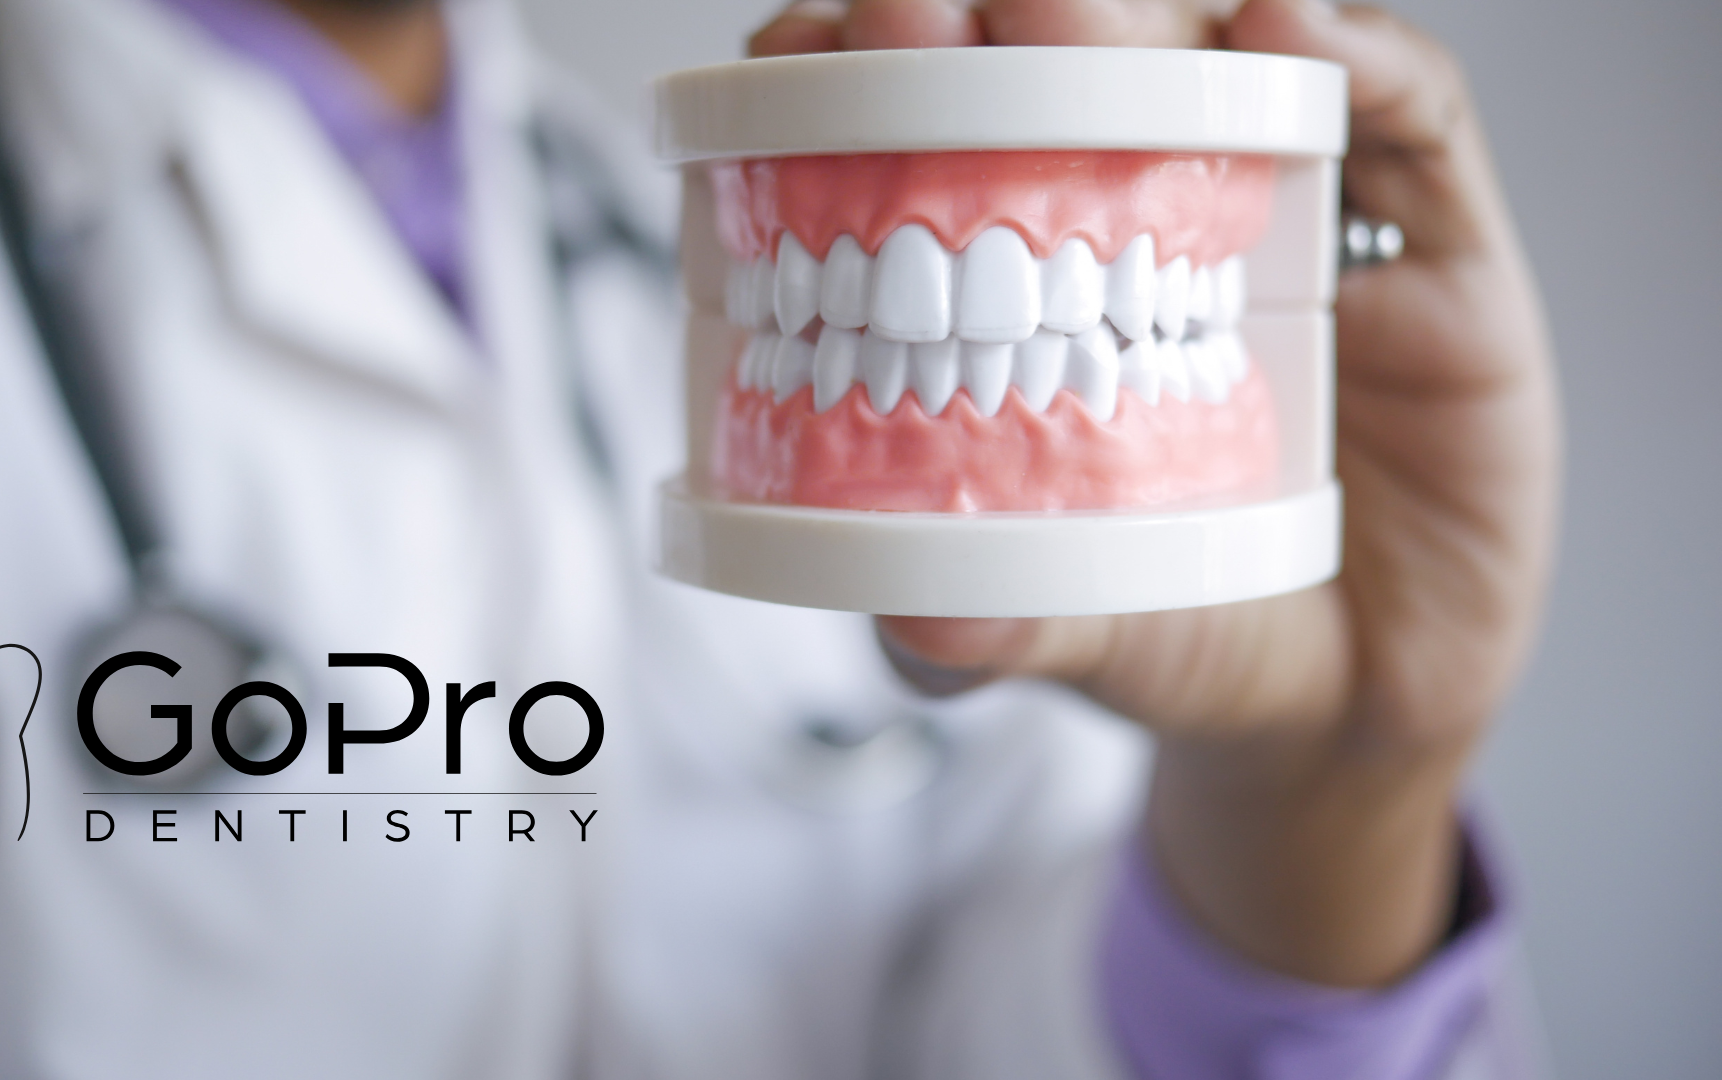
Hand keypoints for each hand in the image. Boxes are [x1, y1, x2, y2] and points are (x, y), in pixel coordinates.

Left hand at [750, 0, 1558, 986]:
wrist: (1361, 705)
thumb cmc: (1191, 625)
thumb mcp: (1083, 623)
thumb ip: (1006, 618)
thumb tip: (916, 623)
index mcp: (1052, 282)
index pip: (953, 123)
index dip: (872, 70)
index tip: (799, 58)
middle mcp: (1165, 220)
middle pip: (1083, 61)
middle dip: (990, 26)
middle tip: (915, 22)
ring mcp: (1304, 216)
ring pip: (1232, 56)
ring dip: (1142, 24)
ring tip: (1057, 25)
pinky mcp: (1439, 243)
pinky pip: (1415, 117)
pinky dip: (1358, 59)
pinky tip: (1285, 31)